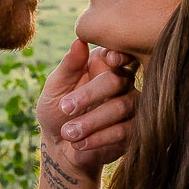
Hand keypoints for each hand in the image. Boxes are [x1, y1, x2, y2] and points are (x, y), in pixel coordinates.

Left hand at [38, 39, 137, 179]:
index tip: (110, 60)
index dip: (118, 55)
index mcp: (102, 63)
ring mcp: (130, 105)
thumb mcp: (55, 88)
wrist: (59, 148)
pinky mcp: (134, 130)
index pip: (116, 52)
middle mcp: (121, 81)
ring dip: (91, 121)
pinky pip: (125, 130)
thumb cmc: (56, 111)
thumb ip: (68, 66)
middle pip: (117, 80)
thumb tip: (79, 40)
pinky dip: (100, 137)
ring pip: (122, 106)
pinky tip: (79, 143)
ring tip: (67, 132)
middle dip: (90, 94)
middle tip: (65, 108)